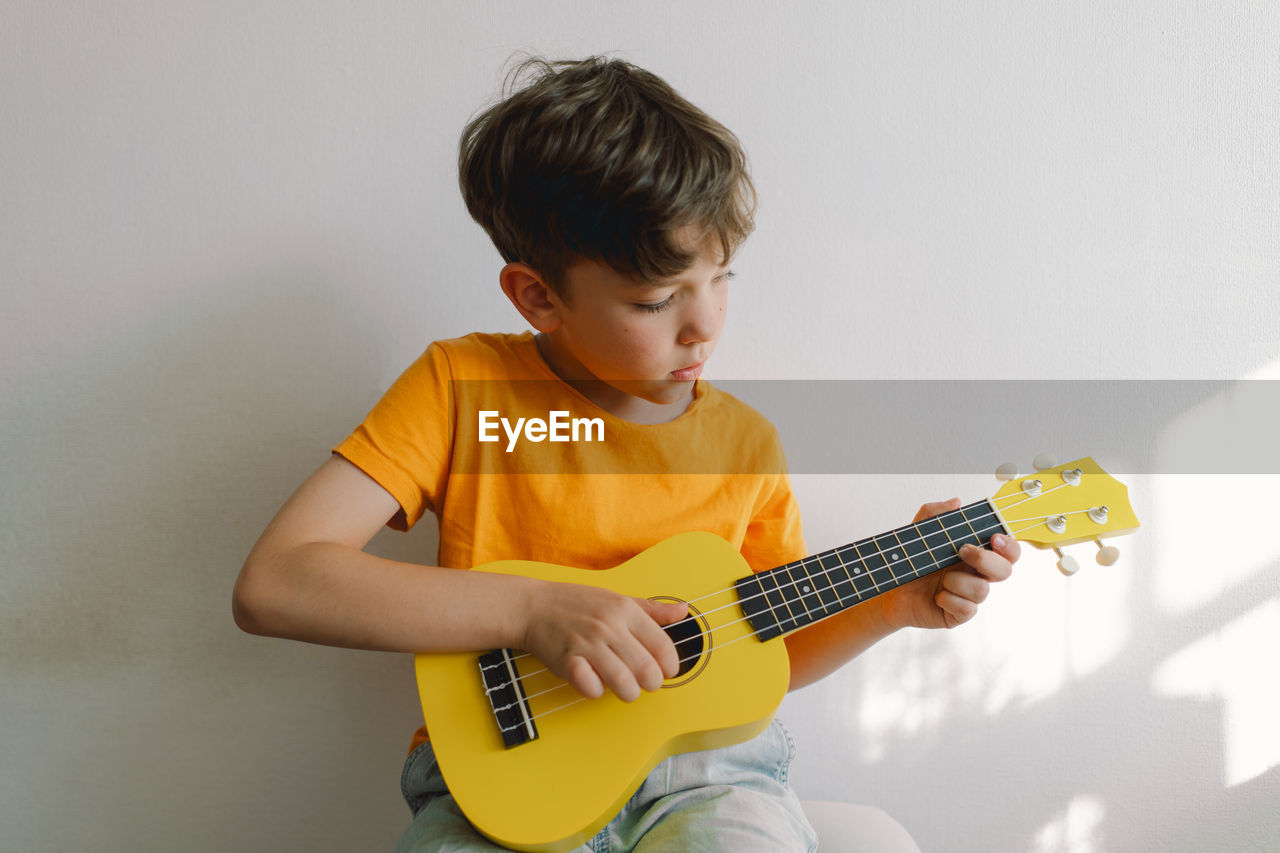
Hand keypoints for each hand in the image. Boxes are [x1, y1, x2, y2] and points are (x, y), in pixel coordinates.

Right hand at [520, 581, 688, 701]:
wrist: (533, 606)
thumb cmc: (577, 603)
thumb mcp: (618, 598)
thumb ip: (651, 609)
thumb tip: (682, 611)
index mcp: (625, 610)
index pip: (662, 645)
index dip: (670, 665)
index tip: (667, 671)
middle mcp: (608, 627)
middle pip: (647, 669)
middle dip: (652, 684)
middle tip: (647, 683)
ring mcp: (587, 644)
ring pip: (623, 683)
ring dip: (629, 692)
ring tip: (626, 689)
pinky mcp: (567, 661)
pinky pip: (591, 688)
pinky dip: (597, 692)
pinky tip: (596, 684)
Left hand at [879, 498, 1020, 630]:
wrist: (891, 589)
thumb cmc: (911, 560)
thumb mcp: (919, 532)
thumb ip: (935, 513)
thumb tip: (956, 502)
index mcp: (976, 554)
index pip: (1008, 551)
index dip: (1009, 545)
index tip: (994, 537)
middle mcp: (977, 575)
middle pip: (1005, 571)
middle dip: (986, 560)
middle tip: (962, 551)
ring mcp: (969, 596)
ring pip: (982, 590)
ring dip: (958, 581)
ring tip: (940, 579)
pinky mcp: (959, 614)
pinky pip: (967, 609)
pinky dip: (949, 600)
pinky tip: (936, 596)